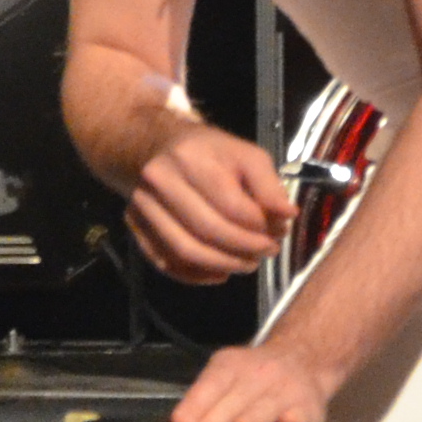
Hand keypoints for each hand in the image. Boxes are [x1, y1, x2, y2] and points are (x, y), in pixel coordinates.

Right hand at [120, 122, 296, 282]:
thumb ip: (269, 185)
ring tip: (247, 263)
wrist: (154, 146)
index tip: (279, 232)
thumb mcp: (246, 155)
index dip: (261, 227)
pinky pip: (166, 262)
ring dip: (223, 265)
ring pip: (186, 252)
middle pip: (208, 231)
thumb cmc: (208, 151)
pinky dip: (196, 275)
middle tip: (267, 252)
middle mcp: (160, 182)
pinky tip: (219, 271)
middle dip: (245, 249)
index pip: (232, 206)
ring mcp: (142, 206)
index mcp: (191, 158)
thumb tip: (287, 216)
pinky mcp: (134, 226)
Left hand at [171, 340, 335, 421]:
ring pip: (264, 410)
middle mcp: (261, 375)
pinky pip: (296, 420)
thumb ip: (205, 397)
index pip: (213, 384)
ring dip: (250, 421)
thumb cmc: (255, 375)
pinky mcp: (307, 410)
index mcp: (233, 366)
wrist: (305, 358)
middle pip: (236, 401)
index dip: (196, 404)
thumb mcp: (226, 373)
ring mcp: (286, 391)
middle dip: (215, 421)